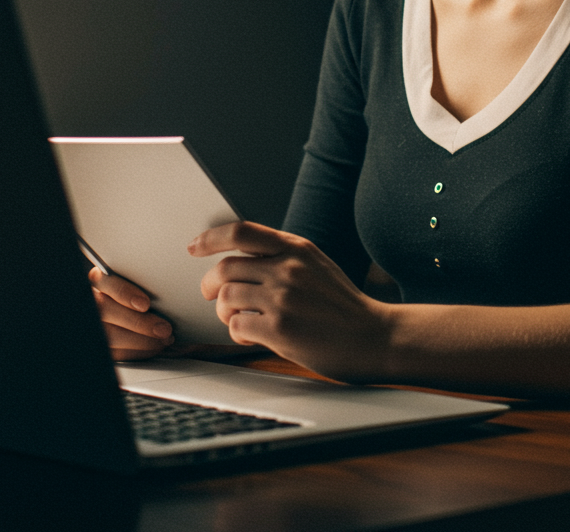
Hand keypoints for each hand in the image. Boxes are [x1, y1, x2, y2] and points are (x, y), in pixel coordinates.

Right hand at [88, 267, 174, 360]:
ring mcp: (92, 326)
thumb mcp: (137, 283)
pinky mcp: (100, 346)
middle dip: (140, 323)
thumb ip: (143, 283)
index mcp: (99, 280)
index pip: (106, 283)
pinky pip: (116, 353)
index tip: (145, 304)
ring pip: (111, 337)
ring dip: (143, 341)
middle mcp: (92, 302)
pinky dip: (138, 352)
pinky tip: (155, 348)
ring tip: (165, 340)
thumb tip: (166, 291)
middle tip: (164, 329)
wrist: (121, 311)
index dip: (124, 293)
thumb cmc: (136, 292)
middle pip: (108, 313)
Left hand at [191, 222, 392, 381]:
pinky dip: (237, 333)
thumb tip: (240, 256)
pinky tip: (252, 336)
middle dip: (210, 284)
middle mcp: (288, 268)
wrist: (375, 336)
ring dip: (224, 312)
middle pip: (225, 268)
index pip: (241, 232)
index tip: (194, 247)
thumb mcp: (316, 264)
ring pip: (226, 298)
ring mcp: (283, 298)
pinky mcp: (280, 329)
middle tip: (212, 295)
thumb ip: (283, 256)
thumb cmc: (343, 304)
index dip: (211, 238)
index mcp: (296, 248)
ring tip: (238, 319)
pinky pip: (236, 326)